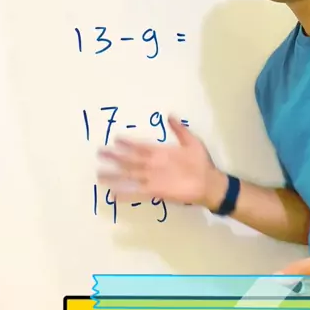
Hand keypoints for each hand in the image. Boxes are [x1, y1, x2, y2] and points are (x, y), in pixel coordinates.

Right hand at [97, 115, 227, 208]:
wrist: (209, 183)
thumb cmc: (201, 163)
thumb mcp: (192, 142)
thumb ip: (180, 130)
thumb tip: (170, 115)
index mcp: (160, 153)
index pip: (140, 147)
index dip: (128, 143)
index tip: (115, 138)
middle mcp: (153, 165)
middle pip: (130, 160)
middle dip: (115, 157)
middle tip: (100, 152)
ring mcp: (153, 178)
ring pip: (129, 175)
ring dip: (115, 175)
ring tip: (100, 174)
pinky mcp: (156, 191)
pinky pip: (137, 192)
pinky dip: (125, 193)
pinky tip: (113, 194)